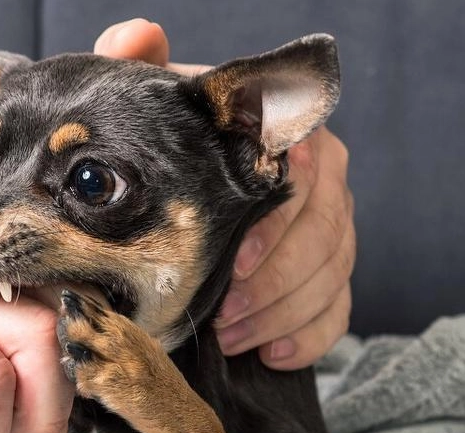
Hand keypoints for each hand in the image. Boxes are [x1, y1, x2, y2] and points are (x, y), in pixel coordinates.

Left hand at [95, 19, 355, 369]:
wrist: (180, 188)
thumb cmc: (171, 147)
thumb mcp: (155, 110)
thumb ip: (144, 69)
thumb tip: (138, 36)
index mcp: (288, 140)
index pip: (307, 179)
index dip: (275, 228)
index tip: (236, 265)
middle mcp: (323, 181)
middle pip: (326, 233)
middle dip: (276, 283)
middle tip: (226, 316)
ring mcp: (329, 229)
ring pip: (332, 275)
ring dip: (282, 314)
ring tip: (231, 338)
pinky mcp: (327, 273)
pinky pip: (337, 310)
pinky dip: (307, 336)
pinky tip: (268, 354)